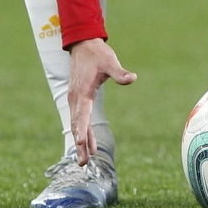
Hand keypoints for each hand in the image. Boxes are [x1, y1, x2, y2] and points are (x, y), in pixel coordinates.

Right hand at [66, 38, 135, 164]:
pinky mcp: (77, 99)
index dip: (82, 129)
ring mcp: (75, 99)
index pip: (82, 114)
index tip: (80, 143)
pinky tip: (88, 143)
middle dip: (80, 143)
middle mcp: (76, 98)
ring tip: (84, 161)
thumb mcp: (110, 61)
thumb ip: (120, 73)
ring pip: (77, 124)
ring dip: (81, 141)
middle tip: (83, 163)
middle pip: (77, 125)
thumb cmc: (97, 54)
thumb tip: (133, 78)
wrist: (83, 45)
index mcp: (83, 91)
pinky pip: (79, 119)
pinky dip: (82, 132)